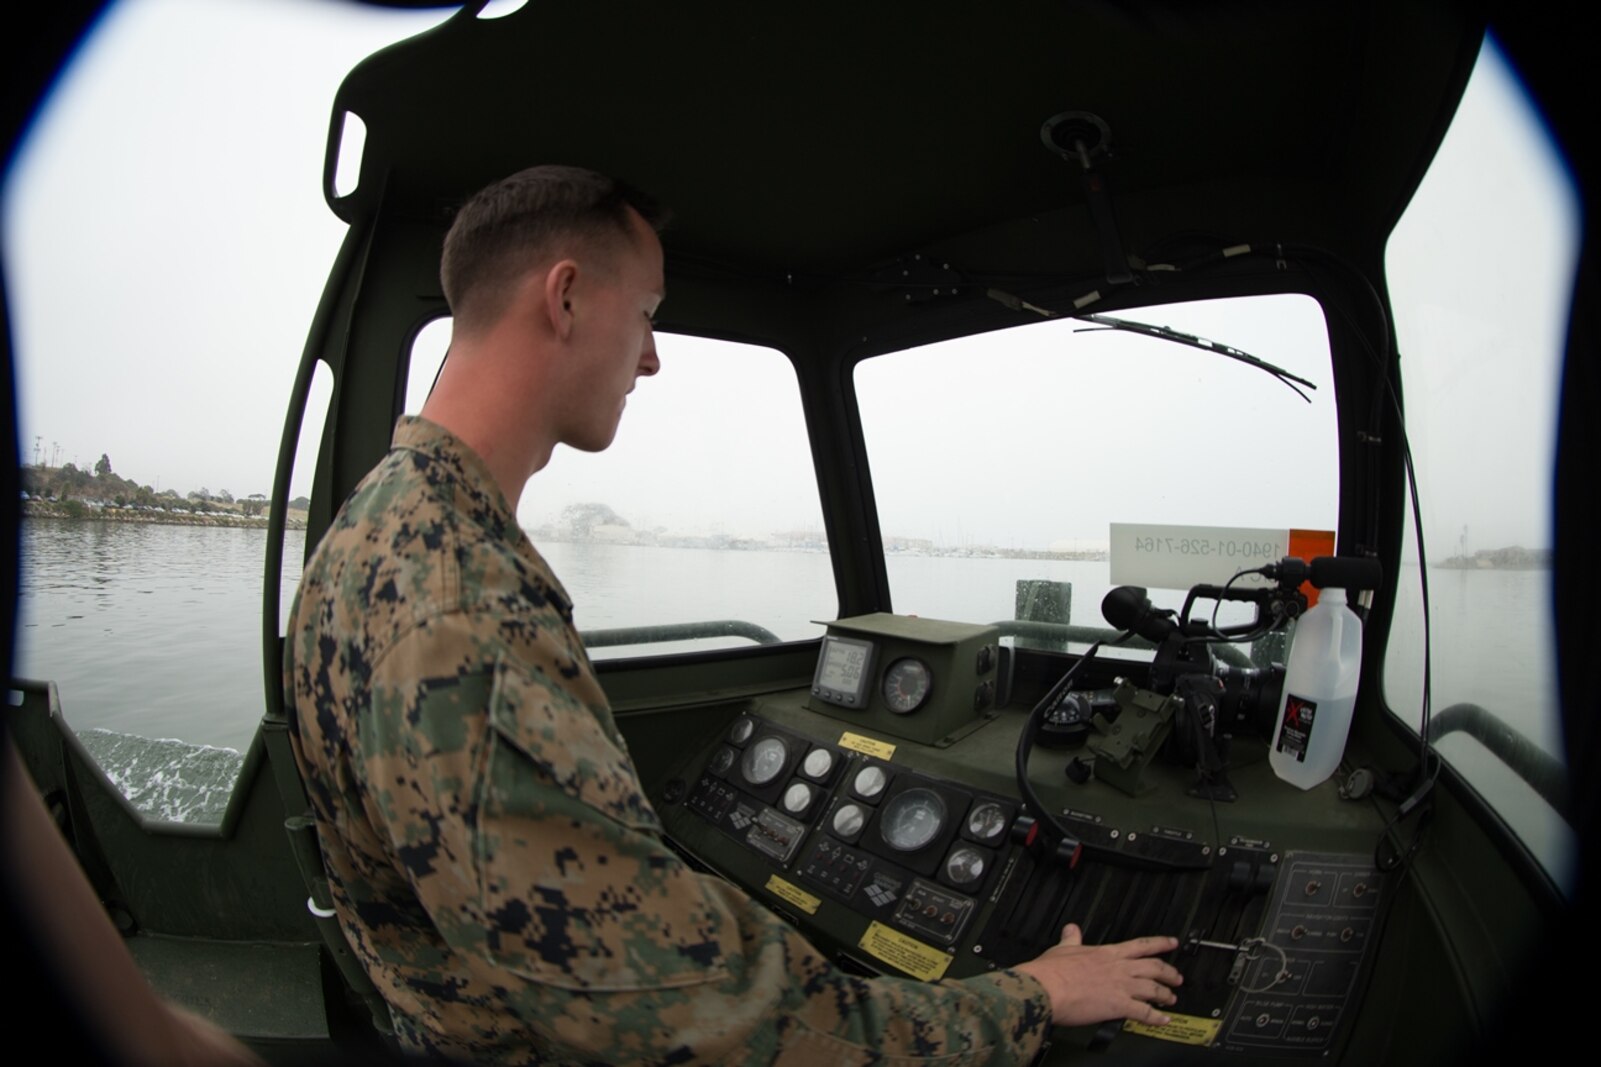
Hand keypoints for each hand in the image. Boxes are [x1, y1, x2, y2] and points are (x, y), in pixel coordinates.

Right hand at [1013, 924, 1181, 1027]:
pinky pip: (1145, 1012)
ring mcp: (1121, 986)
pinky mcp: (1119, 1005)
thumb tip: (1071, 928)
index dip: (1160, 943)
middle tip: (1177, 977)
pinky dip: (1156, 1017)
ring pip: (1153, 988)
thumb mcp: (1063, 949)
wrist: (1046, 989)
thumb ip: (1071, 939)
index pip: (1141, 945)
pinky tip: (1163, 1020)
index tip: (1172, 943)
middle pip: (1154, 967)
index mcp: (1107, 953)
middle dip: (1169, 972)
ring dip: (1166, 994)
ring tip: (1171, 999)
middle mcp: (1119, 968)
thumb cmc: (1051, 972)